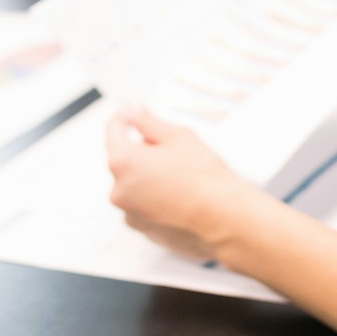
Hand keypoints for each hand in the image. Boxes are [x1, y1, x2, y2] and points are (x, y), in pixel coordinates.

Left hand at [105, 107, 256, 260]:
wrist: (223, 217)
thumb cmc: (203, 176)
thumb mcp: (175, 135)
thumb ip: (146, 119)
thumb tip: (129, 107)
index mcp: (122, 161)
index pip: (113, 130)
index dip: (126, 117)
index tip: (136, 114)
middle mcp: (118, 189)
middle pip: (123, 159)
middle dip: (143, 150)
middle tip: (173, 148)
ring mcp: (130, 212)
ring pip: (134, 182)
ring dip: (149, 174)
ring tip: (180, 174)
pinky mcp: (144, 228)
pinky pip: (143, 204)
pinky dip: (155, 196)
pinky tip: (180, 193)